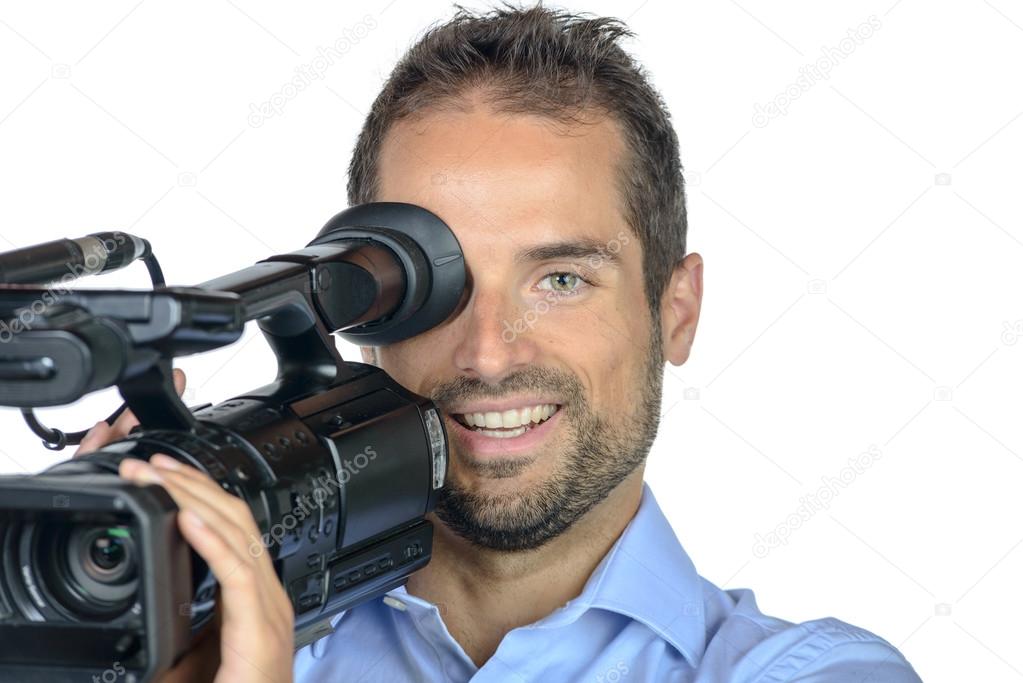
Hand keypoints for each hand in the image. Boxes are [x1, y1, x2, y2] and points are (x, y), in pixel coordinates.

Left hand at [75, 369, 294, 682]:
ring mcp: (268, 611)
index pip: (233, 531)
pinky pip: (238, 575)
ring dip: (196, 501)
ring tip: (163, 477)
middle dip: (194, 485)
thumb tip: (151, 609)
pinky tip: (189, 519)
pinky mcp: (259, 630)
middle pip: (237, 521)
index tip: (166, 475)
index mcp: (253, 601)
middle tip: (155, 463)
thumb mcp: (196, 660)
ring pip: (238, 537)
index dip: (201, 496)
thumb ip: (183, 629)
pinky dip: (213, 542)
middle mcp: (266, 598)